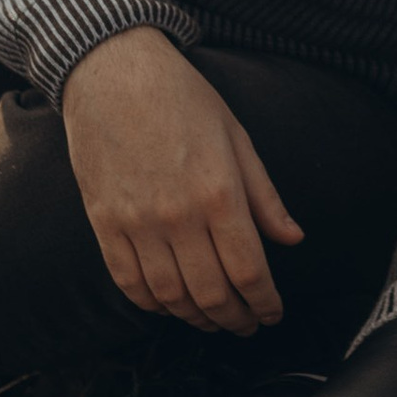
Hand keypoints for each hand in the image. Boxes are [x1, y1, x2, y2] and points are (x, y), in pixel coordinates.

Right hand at [61, 28, 301, 336]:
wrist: (112, 71)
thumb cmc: (181, 98)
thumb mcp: (237, 137)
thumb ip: (265, 196)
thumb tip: (292, 239)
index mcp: (219, 193)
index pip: (249, 271)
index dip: (265, 303)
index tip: (273, 314)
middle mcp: (178, 215)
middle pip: (212, 293)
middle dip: (236, 319)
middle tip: (247, 324)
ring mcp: (136, 222)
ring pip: (171, 295)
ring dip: (197, 318)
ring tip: (213, 320)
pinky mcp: (104, 222)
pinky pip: (128, 281)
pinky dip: (152, 304)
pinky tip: (170, 305)